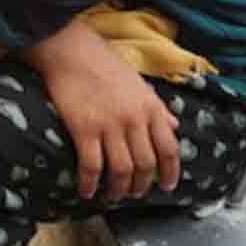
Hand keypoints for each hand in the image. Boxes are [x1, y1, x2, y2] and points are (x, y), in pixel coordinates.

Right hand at [42, 61, 181, 201]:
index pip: (169, 149)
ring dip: (119, 189)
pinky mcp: (83, 129)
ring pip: (122, 170)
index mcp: (151, 108)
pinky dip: (90, 183)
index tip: (167, 185)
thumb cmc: (104, 63)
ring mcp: (109, 126)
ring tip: (114, 195)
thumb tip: (175, 125)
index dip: (171, 172)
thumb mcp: (139, 83)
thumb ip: (158, 106)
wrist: (70, 50)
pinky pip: (91, 166)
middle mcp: (134, 120)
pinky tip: (87, 191)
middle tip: (135, 193)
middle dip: (142, 185)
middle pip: (146, 164)